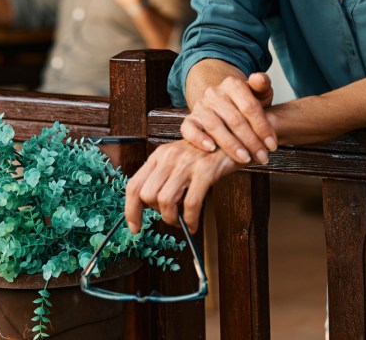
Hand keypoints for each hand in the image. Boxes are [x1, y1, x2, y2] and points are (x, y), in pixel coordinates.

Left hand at [124, 140, 240, 234]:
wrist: (234, 139)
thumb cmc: (206, 154)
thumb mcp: (179, 160)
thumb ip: (163, 177)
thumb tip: (151, 206)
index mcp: (159, 155)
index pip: (134, 185)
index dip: (131, 210)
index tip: (135, 227)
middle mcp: (169, 157)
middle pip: (147, 195)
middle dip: (157, 213)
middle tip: (170, 216)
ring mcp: (187, 163)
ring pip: (166, 201)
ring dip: (172, 219)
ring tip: (182, 221)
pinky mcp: (206, 170)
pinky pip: (190, 203)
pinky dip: (190, 220)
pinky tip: (194, 224)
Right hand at [181, 71, 274, 164]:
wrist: (224, 105)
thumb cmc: (246, 103)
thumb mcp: (259, 93)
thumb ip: (262, 84)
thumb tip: (259, 79)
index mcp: (232, 84)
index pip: (250, 106)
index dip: (263, 127)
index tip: (272, 145)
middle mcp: (214, 93)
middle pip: (234, 119)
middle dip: (251, 141)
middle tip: (262, 157)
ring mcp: (200, 106)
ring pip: (214, 126)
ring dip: (231, 145)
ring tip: (245, 159)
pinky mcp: (190, 120)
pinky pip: (189, 129)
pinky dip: (199, 139)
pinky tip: (211, 149)